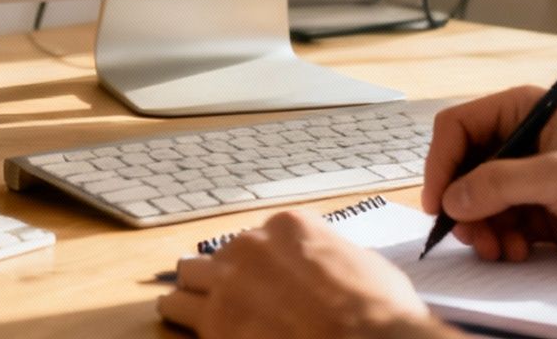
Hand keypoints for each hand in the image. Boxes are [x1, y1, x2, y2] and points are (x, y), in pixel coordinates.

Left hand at [157, 210, 450, 337]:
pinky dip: (183, 326)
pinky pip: (176, 317)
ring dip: (190, 299)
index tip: (266, 284)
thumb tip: (330, 269)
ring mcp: (227, 285)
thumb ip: (330, 258)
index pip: (255, 240)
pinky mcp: (213, 323)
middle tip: (231, 303)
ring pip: (183, 284)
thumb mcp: (365, 265)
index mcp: (287, 227)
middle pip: (212, 259)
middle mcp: (250, 247)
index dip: (259, 267)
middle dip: (219, 281)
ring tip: (196, 316)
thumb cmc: (380, 312)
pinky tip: (190, 332)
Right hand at [420, 87, 556, 265]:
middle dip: (462, 204)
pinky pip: (499, 225)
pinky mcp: (539, 211)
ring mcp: (529, 178)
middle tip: (468, 234)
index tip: (438, 200)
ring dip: (480, 229)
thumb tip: (453, 198)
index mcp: (524, 110)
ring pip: (477, 202)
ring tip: (497, 249)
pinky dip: (500, 241)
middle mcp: (521, 141)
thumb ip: (501, 184)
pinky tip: (518, 252)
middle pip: (463, 168)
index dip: (441, 162)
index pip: (459, 127)